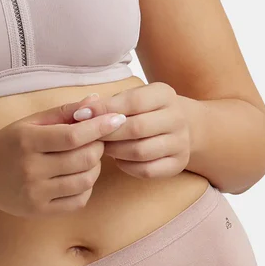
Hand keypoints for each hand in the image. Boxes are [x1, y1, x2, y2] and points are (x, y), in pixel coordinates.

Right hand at [0, 95, 124, 216]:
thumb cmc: (8, 143)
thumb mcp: (31, 122)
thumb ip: (64, 111)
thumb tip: (96, 101)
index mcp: (27, 140)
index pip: (72, 136)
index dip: (99, 127)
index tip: (117, 119)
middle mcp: (31, 169)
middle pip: (83, 159)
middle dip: (99, 147)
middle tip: (97, 140)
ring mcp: (36, 193)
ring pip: (85, 181)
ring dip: (95, 167)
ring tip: (87, 156)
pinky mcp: (40, 211)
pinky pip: (78, 201)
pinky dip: (87, 187)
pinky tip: (78, 176)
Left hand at [69, 83, 191, 180]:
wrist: (183, 125)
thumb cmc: (146, 109)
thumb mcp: (134, 97)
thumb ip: (110, 103)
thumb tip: (81, 112)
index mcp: (164, 94)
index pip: (133, 101)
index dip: (105, 109)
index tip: (81, 115)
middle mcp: (177, 118)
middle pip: (137, 128)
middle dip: (107, 133)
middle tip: (89, 136)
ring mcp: (180, 143)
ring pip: (140, 152)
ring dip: (115, 151)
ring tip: (102, 146)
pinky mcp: (178, 164)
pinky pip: (147, 170)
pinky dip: (127, 166)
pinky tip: (118, 158)